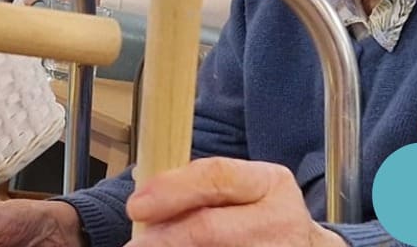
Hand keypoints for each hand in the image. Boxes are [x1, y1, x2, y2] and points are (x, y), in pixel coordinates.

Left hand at [125, 158, 346, 246]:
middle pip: (209, 227)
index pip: (216, 176)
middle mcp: (280, 219)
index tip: (136, 205)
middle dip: (165, 237)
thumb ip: (202, 187)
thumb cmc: (259, 215)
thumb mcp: (243, 191)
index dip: (171, 190)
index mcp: (271, 183)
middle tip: (135, 244)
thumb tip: (145, 199)